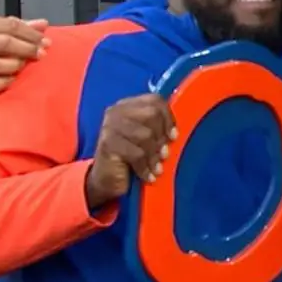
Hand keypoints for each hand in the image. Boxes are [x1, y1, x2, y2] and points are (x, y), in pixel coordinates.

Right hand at [0, 16, 48, 92]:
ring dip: (15, 65)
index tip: (45, 41)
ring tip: (24, 65)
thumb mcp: (2, 31)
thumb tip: (43, 24)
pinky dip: (5, 82)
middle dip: (27, 48)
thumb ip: (23, 27)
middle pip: (5, 42)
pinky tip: (13, 79)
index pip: (11, 25)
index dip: (31, 33)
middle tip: (41, 54)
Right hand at [86, 94, 176, 210]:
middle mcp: (117, 111)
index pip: (155, 100)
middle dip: (161, 137)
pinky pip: (137, 154)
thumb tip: (176, 131)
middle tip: (164, 154)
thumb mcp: (145, 138)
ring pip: (146, 135)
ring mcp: (110, 126)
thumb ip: (157, 127)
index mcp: (128, 105)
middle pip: (152, 114)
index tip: (174, 136)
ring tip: (156, 168)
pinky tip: (148, 175)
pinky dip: (145, 167)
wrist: (106, 180)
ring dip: (154, 156)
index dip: (168, 118)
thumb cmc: (130, 158)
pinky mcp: (108, 144)